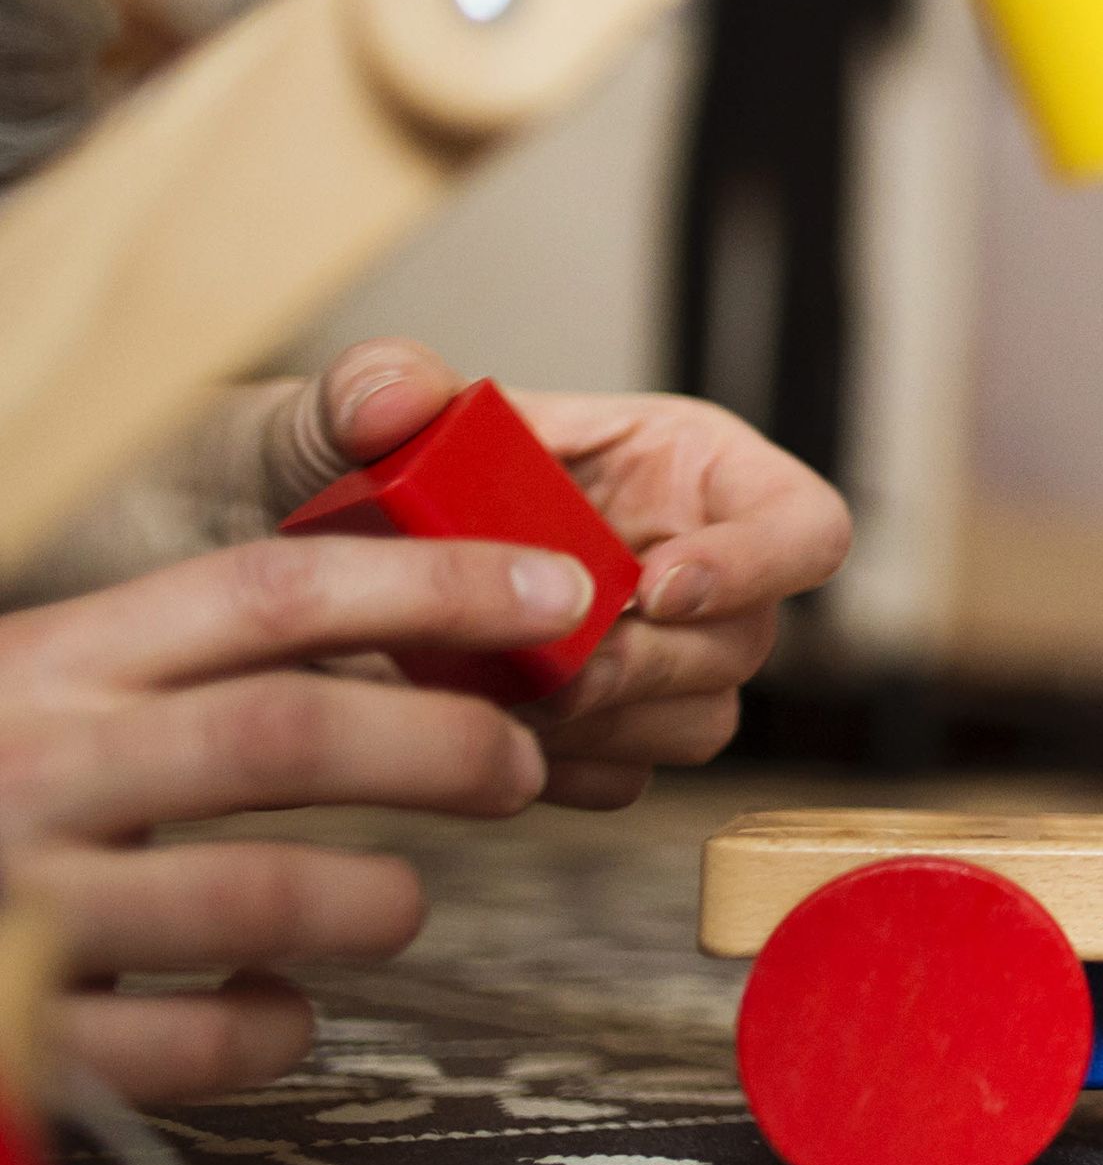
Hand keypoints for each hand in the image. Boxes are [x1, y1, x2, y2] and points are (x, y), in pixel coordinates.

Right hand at [0, 535, 584, 1098]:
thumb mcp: (36, 682)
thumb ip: (175, 656)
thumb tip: (401, 619)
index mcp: (46, 662)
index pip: (266, 593)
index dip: (430, 584)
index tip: (556, 589)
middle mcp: (34, 768)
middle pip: (288, 735)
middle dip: (442, 744)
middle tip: (516, 764)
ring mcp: (22, 907)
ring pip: (264, 898)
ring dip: (378, 900)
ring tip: (399, 903)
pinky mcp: (20, 1033)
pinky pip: (196, 1043)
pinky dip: (271, 1028)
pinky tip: (277, 1006)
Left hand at [252, 340, 849, 808]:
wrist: (237, 577)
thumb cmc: (313, 475)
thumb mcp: (331, 415)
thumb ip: (366, 386)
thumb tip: (396, 392)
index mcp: (676, 464)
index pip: (802, 520)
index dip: (760, 561)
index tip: (656, 586)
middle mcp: (684, 562)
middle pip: (750, 640)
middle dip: (650, 664)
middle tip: (549, 669)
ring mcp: (646, 656)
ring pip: (700, 721)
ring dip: (605, 723)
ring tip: (497, 696)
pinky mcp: (594, 735)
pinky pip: (621, 778)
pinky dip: (556, 768)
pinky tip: (476, 731)